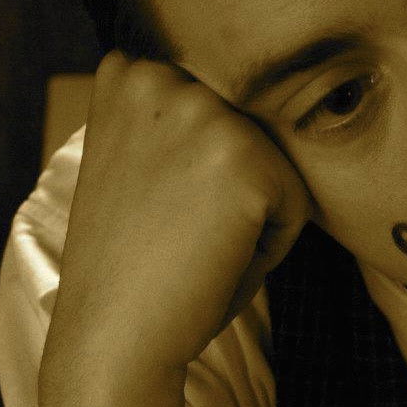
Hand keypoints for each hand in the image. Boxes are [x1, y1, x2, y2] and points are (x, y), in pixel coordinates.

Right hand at [47, 51, 313, 381]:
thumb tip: (255, 85)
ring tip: (191, 246)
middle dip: (227, 191)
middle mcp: (158, 74)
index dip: (194, 173)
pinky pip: (295, 203)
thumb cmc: (130, 264)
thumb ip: (170, 117)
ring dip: (248, 216)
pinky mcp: (243, 156)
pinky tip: (211, 260)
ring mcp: (201, 111)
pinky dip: (268, 247)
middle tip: (171, 234)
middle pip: (248, 130)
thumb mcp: (132, 161)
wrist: (111, 336)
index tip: (151, 208)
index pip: (216, 107)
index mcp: (126, 70)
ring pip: (274, 164)